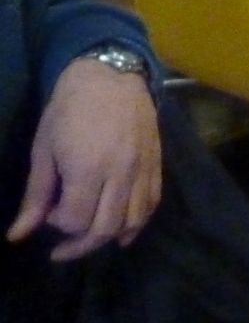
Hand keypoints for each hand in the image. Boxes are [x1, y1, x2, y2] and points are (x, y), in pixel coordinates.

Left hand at [7, 57, 160, 260]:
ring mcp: (142, 168)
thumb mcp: (44, 149)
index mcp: (88, 168)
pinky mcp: (156, 163)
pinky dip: (139, 222)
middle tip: (63, 247)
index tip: (49, 211)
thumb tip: (17, 235)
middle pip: (105, 228)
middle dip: (80, 244)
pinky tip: (123, 230)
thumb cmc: (70, 109)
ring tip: (92, 237)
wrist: (111, 75)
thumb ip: (36, 195)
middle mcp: (120, 173)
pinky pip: (152, 203)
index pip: (75, 220)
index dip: (58, 224)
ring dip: (110, 237)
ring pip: (132, 221)